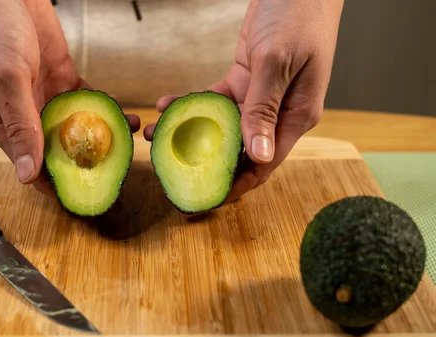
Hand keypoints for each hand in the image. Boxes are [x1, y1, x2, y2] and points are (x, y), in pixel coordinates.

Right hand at [0, 0, 139, 195]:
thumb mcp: (6, 80)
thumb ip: (20, 126)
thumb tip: (27, 174)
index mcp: (4, 126)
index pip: (33, 168)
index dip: (58, 184)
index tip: (86, 196)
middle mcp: (26, 118)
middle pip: (59, 152)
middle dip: (87, 163)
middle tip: (118, 171)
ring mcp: (46, 100)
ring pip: (77, 129)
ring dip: (101, 137)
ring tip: (129, 142)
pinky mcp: (62, 81)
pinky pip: (87, 103)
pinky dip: (104, 109)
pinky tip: (122, 115)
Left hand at [144, 0, 342, 202]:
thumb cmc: (299, 16)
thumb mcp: (277, 63)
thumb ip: (264, 109)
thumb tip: (258, 157)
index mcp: (296, 116)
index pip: (264, 166)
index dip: (235, 186)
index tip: (204, 200)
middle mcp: (279, 113)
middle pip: (241, 153)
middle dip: (205, 164)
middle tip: (170, 172)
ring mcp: (261, 98)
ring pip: (222, 128)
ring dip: (190, 132)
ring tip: (155, 135)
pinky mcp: (245, 81)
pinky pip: (215, 101)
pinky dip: (193, 104)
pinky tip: (167, 106)